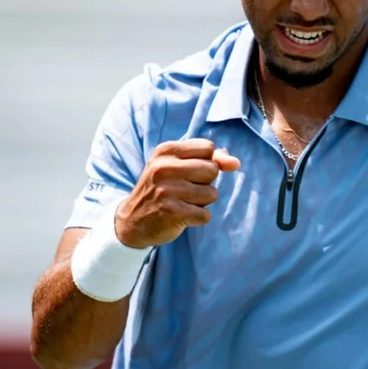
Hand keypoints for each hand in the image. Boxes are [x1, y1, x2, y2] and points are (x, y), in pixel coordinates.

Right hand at [114, 139, 240, 248]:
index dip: (206, 162)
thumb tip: (235, 162)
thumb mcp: (177, 167)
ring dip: (202, 202)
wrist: (131, 220)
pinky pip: (205, 215)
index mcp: (166, 151)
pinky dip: (198, 218)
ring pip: (212, 194)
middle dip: (206, 183)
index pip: (208, 148)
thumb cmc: (161, 189)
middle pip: (212, 170)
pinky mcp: (172, 212)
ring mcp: (167, 190)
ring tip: (182, 203)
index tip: (189, 172)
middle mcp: (164, 167)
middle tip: (184, 190)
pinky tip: (182, 216)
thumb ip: (209, 159)